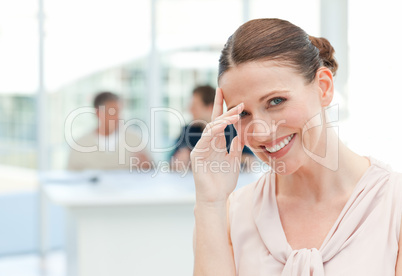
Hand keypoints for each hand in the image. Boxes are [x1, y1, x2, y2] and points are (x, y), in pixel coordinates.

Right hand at [191, 88, 243, 203]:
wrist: (216, 197)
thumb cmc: (224, 181)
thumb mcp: (234, 161)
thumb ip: (236, 147)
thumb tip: (239, 135)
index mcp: (217, 144)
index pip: (220, 123)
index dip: (224, 109)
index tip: (231, 98)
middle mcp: (208, 143)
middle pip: (215, 122)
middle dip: (223, 109)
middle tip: (236, 101)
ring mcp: (202, 148)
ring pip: (211, 128)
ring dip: (223, 120)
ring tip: (235, 114)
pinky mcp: (198, 155)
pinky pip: (206, 139)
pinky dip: (214, 131)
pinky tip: (223, 125)